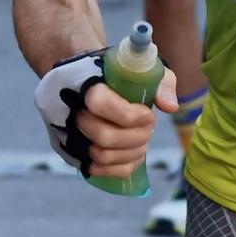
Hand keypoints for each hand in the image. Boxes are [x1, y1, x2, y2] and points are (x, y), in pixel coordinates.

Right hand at [33, 51, 179, 181]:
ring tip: (143, 140)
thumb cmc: (113, 71)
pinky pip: (97, 170)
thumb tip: (170, 107)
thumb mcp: (138, 65)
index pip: (101, 104)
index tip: (147, 113)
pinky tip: (133, 155)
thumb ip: (159, 80)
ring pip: (101, 156)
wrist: (77, 77)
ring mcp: (65, 134)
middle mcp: (66, 110)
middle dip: (136, 136)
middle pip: (104, 136)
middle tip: (149, 128)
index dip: (130, 115)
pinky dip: (121, 166)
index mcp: (80, 82)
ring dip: (131, 152)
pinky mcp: (69, 153)